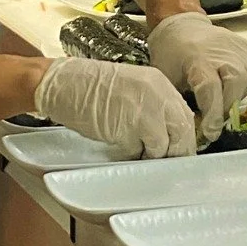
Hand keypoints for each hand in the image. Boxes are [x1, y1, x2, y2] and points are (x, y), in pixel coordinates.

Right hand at [34, 57, 195, 158]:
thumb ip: (153, 106)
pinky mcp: (126, 127)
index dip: (183, 138)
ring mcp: (143, 111)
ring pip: (162, 146)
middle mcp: (156, 94)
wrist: (62, 83)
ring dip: (152, 155)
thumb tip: (168, 136)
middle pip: (181, 132)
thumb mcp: (132, 88)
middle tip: (165, 163)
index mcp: (159, 82)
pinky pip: (137, 151)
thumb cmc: (90, 87)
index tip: (178, 152)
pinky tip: (119, 147)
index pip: (184, 116)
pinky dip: (131, 155)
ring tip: (136, 152)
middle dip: (175, 151)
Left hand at [147, 12, 246, 142]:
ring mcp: (242, 51)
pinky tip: (229, 82)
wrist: (184, 26)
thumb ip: (182, 104)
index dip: (212, 115)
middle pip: (235, 89)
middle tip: (212, 113)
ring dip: (233, 97)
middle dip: (224, 107)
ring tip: (219, 93)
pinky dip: (243, 86)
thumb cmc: (173, 53)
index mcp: (198, 59)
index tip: (209, 132)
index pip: (211, 90)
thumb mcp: (168, 79)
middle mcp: (224, 53)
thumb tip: (196, 130)